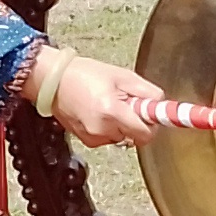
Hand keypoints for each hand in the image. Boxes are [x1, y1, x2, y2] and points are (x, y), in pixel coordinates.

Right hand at [42, 50, 165, 148]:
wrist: (53, 81)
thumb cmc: (84, 74)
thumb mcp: (122, 76)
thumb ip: (147, 93)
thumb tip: (163, 107)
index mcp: (112, 112)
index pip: (146, 134)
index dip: (153, 124)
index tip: (158, 119)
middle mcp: (102, 130)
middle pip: (136, 136)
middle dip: (136, 120)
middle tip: (126, 102)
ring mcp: (93, 138)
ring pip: (123, 137)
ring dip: (122, 124)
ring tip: (109, 104)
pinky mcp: (88, 141)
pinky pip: (109, 137)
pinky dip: (109, 127)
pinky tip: (98, 112)